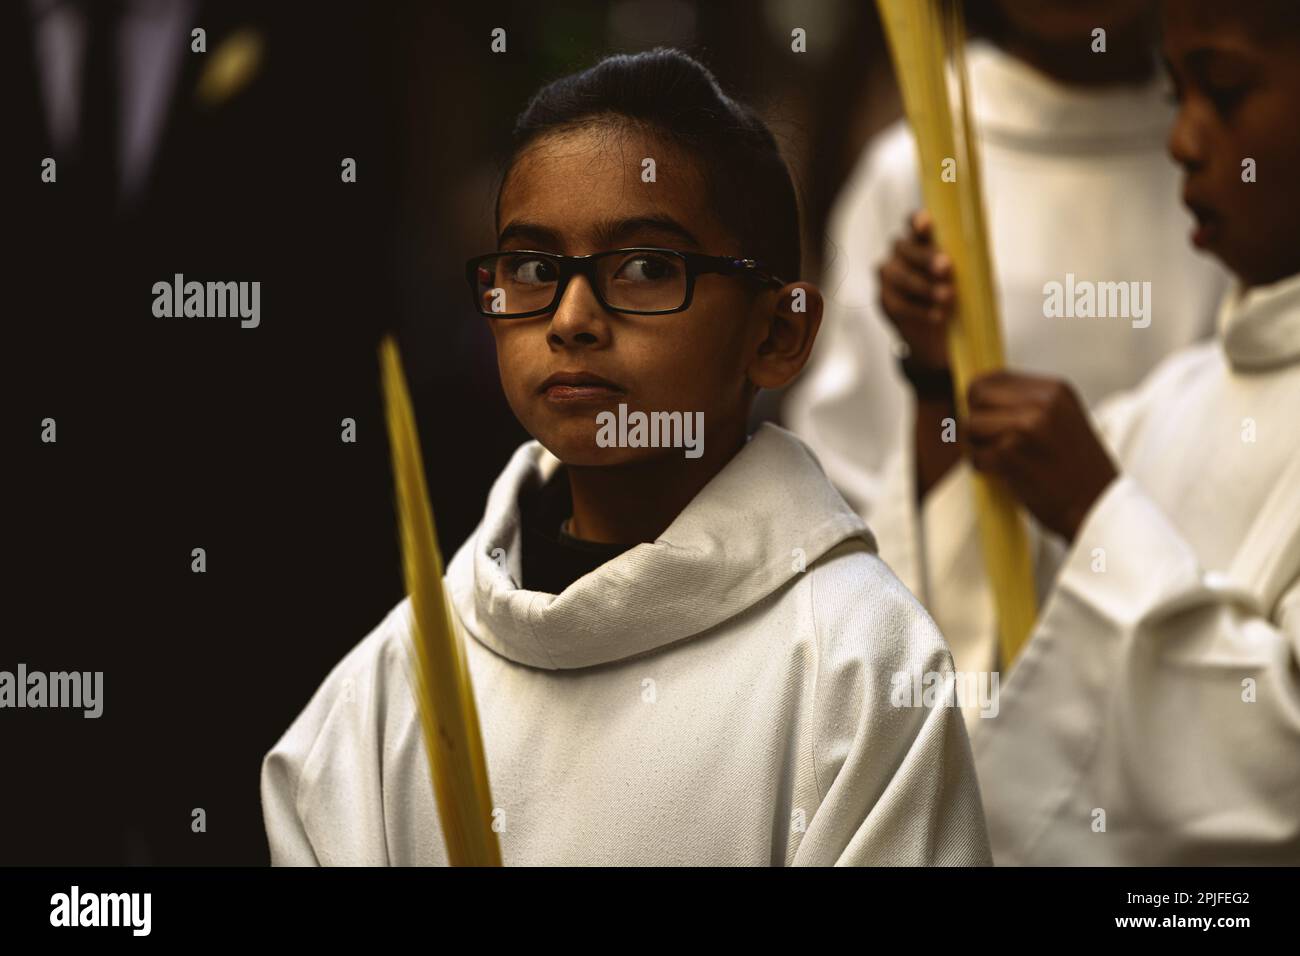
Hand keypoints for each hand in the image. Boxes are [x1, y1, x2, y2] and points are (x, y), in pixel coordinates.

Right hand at [877, 210, 953, 372]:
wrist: (939, 334)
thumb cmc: (957, 295)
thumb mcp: (968, 276)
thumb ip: (967, 262)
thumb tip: (979, 257)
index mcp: (920, 240)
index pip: (913, 223)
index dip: (917, 221)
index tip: (927, 224)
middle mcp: (900, 254)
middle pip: (905, 249)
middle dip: (926, 257)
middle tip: (946, 267)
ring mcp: (889, 277)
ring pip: (901, 277)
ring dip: (925, 287)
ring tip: (948, 296)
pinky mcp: (885, 301)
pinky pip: (899, 304)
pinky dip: (920, 310)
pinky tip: (937, 315)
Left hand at [966, 371, 1118, 540]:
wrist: (1097, 507)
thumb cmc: (1075, 468)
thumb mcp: (1062, 419)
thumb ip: (1027, 403)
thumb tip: (976, 393)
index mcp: (1054, 390)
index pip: (995, 377)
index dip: (982, 399)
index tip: (988, 417)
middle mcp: (1041, 403)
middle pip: (977, 396)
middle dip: (977, 420)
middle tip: (992, 442)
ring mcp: (1025, 427)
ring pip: (971, 425)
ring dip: (978, 445)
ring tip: (1002, 459)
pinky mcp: (1010, 455)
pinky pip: (975, 455)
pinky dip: (983, 468)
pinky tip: (1005, 474)